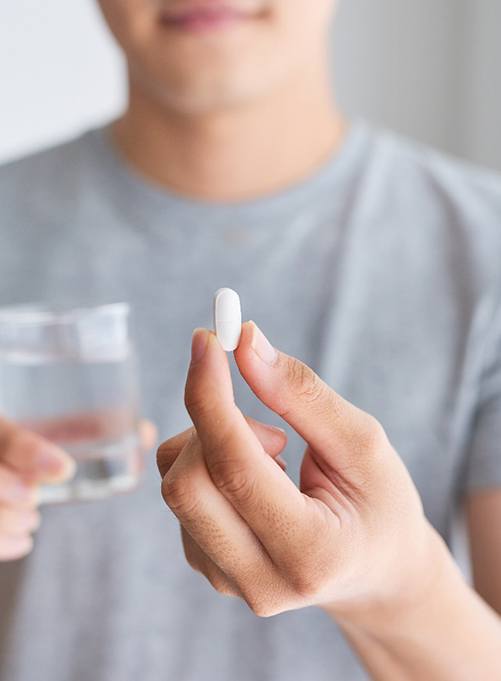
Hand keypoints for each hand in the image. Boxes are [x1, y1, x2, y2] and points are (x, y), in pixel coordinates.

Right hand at [0, 415, 156, 561]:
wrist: (15, 461)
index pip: (1, 430)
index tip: (64, 471)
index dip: (27, 450)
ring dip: (3, 518)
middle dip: (4, 488)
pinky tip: (22, 543)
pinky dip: (0, 541)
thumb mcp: (50, 423)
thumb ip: (91, 424)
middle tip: (34, 500)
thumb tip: (145, 432)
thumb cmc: (34, 438)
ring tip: (31, 521)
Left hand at [157, 321, 443, 619]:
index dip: (211, 397)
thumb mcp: (363, 443)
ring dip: (215, 445)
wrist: (377, 571)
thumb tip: (245, 343)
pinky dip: (210, 465)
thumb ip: (302, 394)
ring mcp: (227, 581)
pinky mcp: (207, 568)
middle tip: (270, 423)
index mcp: (311, 552)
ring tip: (278, 459)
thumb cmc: (380, 503)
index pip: (234, 468)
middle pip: (186, 484)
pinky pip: (181, 496)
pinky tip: (258, 481)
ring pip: (176, 485)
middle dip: (213, 424)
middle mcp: (260, 581)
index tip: (206, 340)